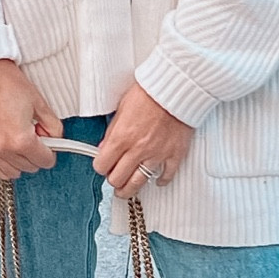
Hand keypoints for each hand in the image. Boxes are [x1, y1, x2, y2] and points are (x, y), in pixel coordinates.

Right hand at [0, 60, 62, 180]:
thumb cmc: (7, 83)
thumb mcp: (39, 103)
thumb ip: (53, 126)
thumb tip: (55, 138)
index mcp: (20, 139)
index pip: (45, 161)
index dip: (52, 151)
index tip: (51, 143)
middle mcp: (3, 148)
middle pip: (30, 167)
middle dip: (37, 154)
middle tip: (36, 135)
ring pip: (13, 171)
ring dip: (22, 161)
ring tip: (22, 142)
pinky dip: (5, 165)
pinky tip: (10, 154)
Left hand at [95, 83, 193, 198]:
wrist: (177, 87)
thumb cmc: (150, 92)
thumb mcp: (122, 107)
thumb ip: (112, 131)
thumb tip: (105, 147)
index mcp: (122, 137)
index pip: (102, 165)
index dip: (100, 166)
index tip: (103, 165)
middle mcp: (138, 149)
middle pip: (117, 179)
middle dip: (113, 180)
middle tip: (114, 178)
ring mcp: (157, 154)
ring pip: (138, 183)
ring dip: (129, 189)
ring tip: (126, 190)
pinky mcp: (174, 155)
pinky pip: (166, 176)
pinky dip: (161, 180)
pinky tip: (157, 179)